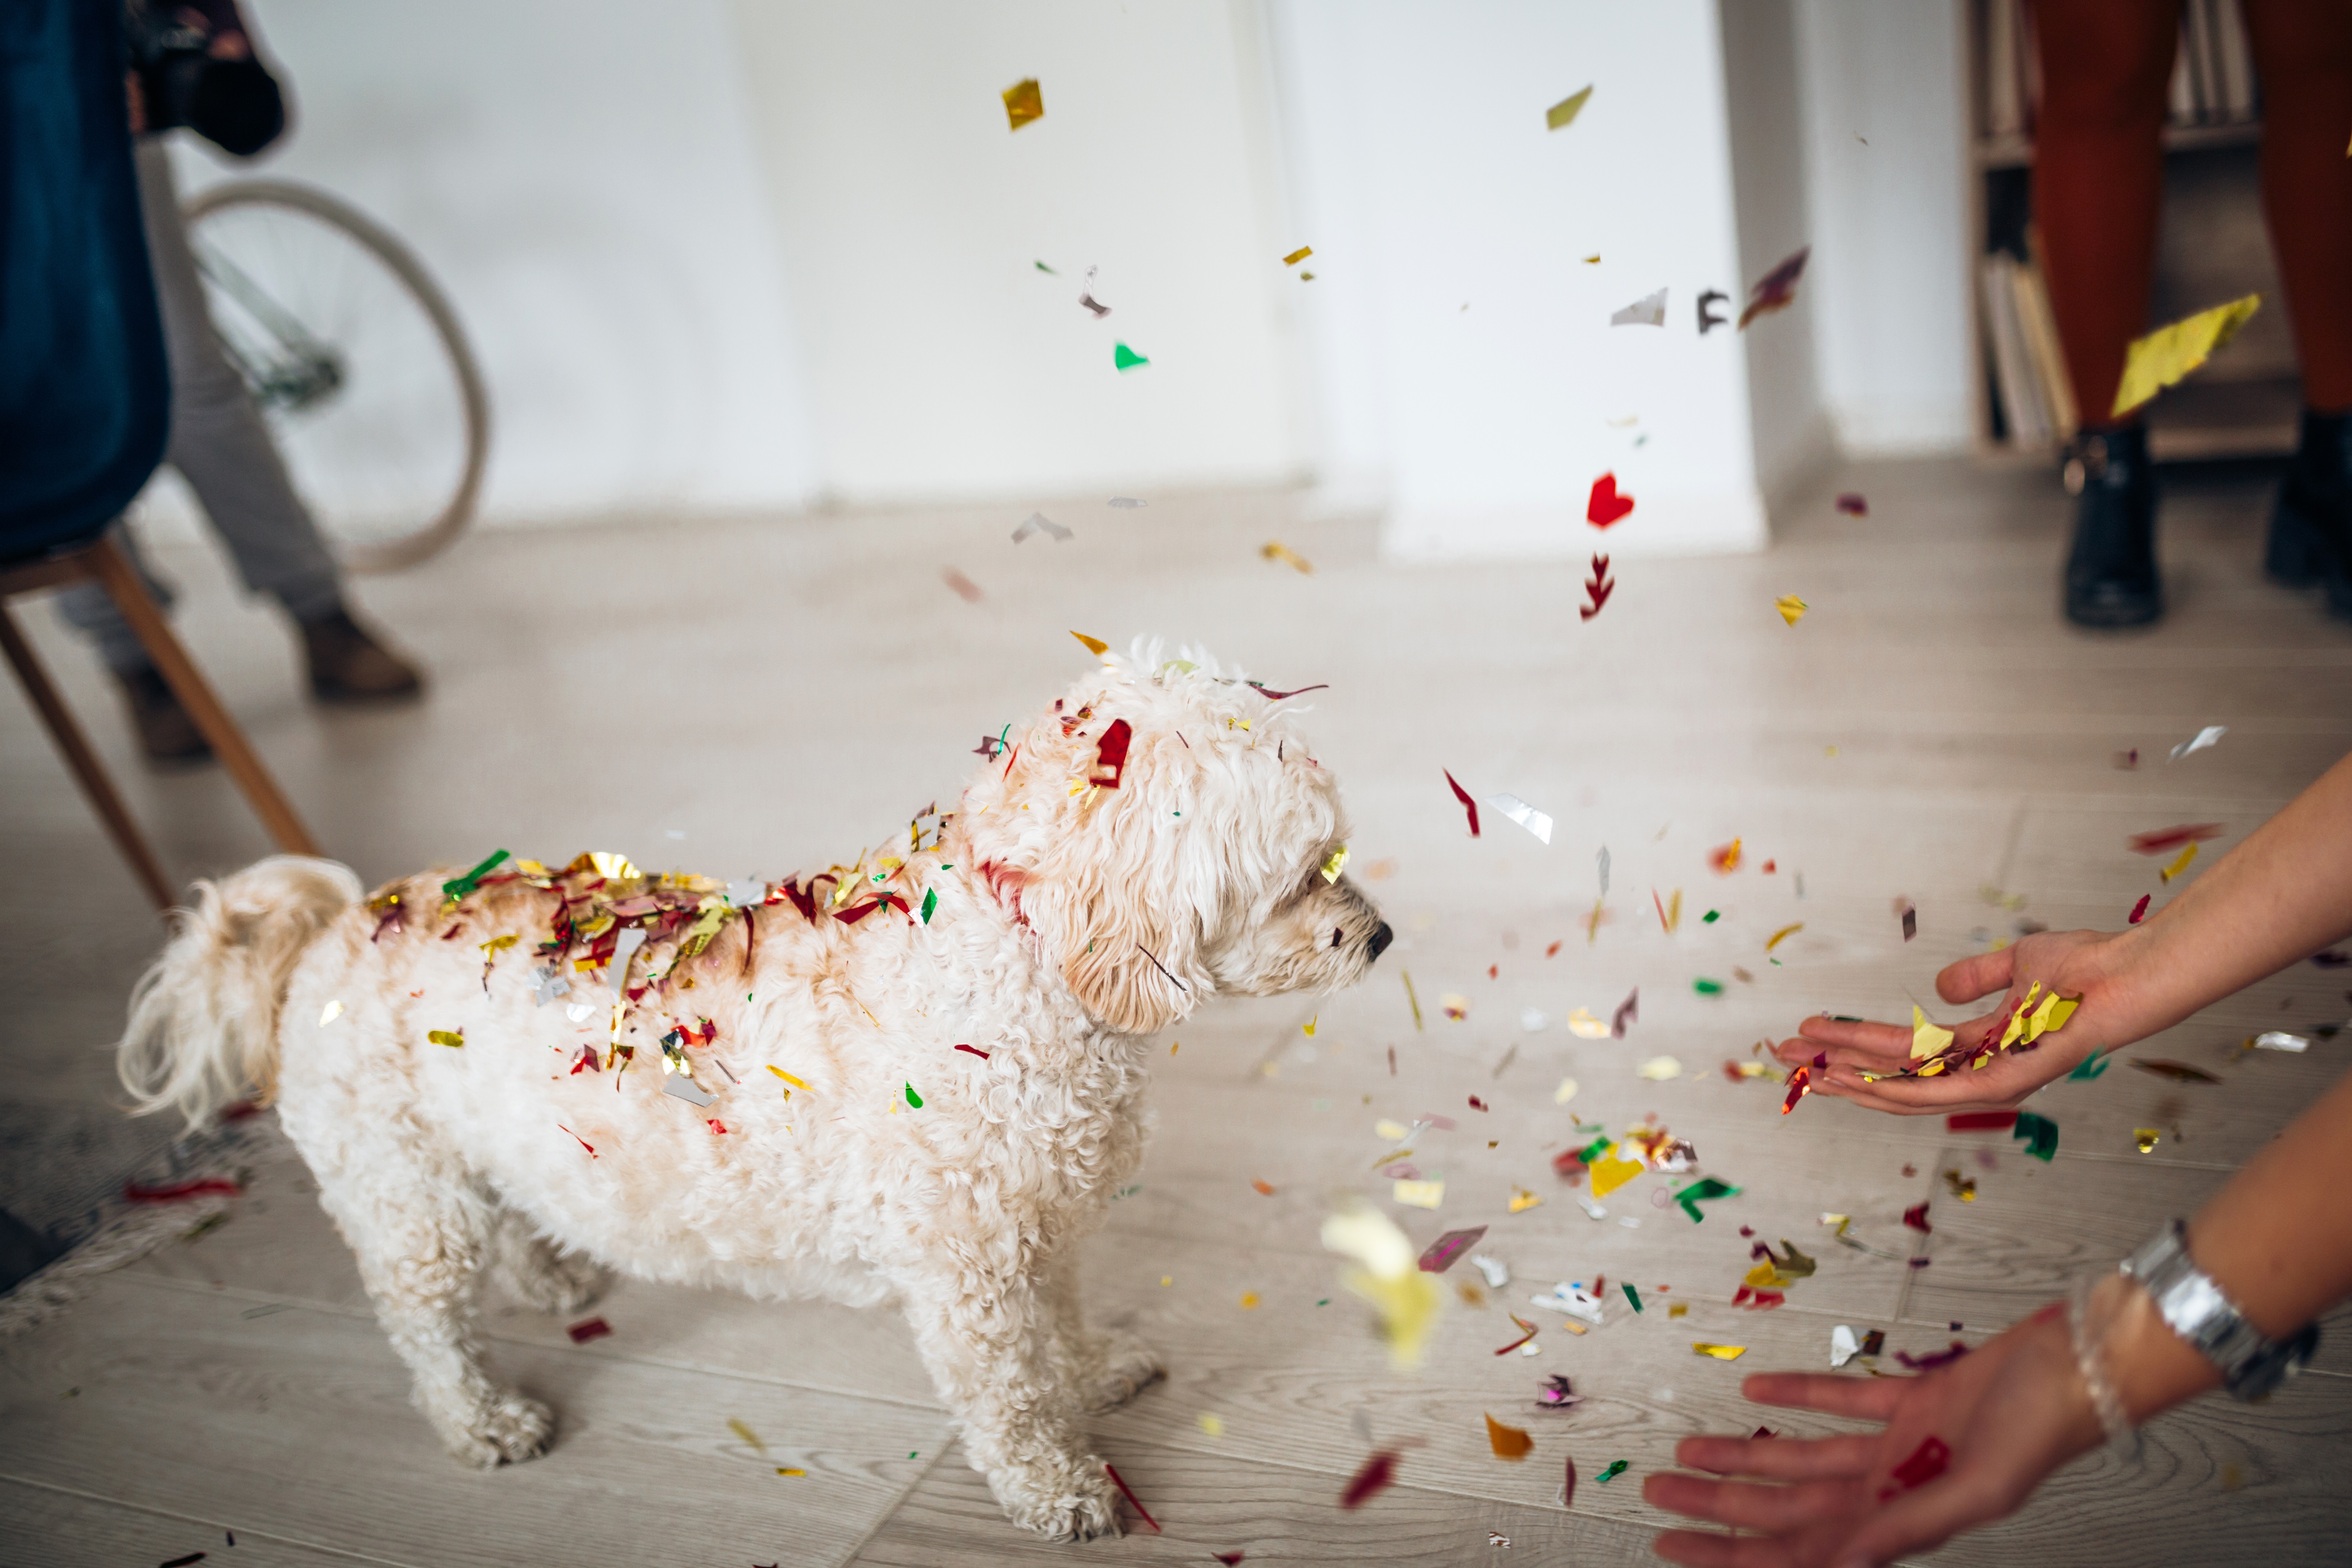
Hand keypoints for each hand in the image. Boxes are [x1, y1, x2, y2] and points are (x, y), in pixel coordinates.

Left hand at [1646, 1304, 2104, 1566]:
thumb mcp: (1980, 1489)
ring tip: (1688, 1452)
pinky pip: (1842, 1403)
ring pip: (1801, 1458)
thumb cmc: (2045, 1425)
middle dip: (1719, 1506)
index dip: (1736, 1556)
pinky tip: (1754, 1393)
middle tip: (1657, 1497)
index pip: (1801, 1551)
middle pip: (1785, 1507)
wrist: (2082, 1363)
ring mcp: (1901, 1445)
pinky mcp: (1913, 1400)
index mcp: (1904, 1518)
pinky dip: (1797, 1399)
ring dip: (1744, 1455)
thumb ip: (1910, 1528)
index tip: (1678, 1550)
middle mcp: (1894, 1488)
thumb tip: (1847, 1563)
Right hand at [1774, 927, 2148, 1114]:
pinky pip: (1943, 1089)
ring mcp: (1995, 1080)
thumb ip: (1977, 977)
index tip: (1809, 1034)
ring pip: (1908, 1089)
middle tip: (1784, 1056)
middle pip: (1895, 1078)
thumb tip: (1939, 989)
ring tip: (1807, 1068)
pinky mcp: (2010, 1080)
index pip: (1904, 1055)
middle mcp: (1983, 1070)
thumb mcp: (2018, 961)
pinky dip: (1895, 1087)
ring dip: (1853, 1080)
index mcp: (1981, 1047)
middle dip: (1836, 1068)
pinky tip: (1856, 1077)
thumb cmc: (2088, 966)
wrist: (2131, 973)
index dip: (1853, 1046)